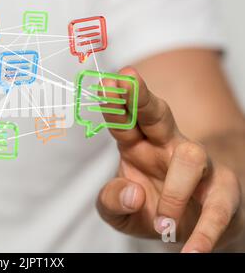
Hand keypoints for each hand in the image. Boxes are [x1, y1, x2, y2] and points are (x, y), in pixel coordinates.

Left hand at [96, 67, 243, 251]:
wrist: (188, 229)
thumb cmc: (149, 210)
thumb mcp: (119, 211)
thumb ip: (112, 202)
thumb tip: (132, 193)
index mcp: (136, 146)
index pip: (124, 121)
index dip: (115, 103)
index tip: (107, 81)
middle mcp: (166, 146)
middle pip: (156, 115)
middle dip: (140, 98)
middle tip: (125, 80)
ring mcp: (197, 165)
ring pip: (191, 157)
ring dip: (174, 192)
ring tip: (163, 224)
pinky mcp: (223, 191)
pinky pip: (218, 207)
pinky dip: (205, 231)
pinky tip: (192, 250)